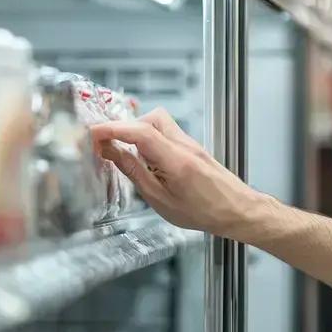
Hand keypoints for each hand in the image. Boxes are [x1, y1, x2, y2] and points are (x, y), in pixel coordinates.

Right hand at [90, 108, 263, 238]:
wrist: (238, 210)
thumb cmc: (205, 212)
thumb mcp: (162, 200)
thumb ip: (136, 174)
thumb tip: (113, 153)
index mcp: (177, 160)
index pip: (140, 131)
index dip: (112, 128)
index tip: (93, 133)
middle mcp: (185, 145)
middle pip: (149, 119)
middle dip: (124, 129)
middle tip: (108, 146)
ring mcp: (190, 143)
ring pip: (158, 123)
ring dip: (138, 134)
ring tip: (128, 157)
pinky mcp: (192, 147)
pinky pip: (166, 134)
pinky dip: (150, 141)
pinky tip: (147, 162)